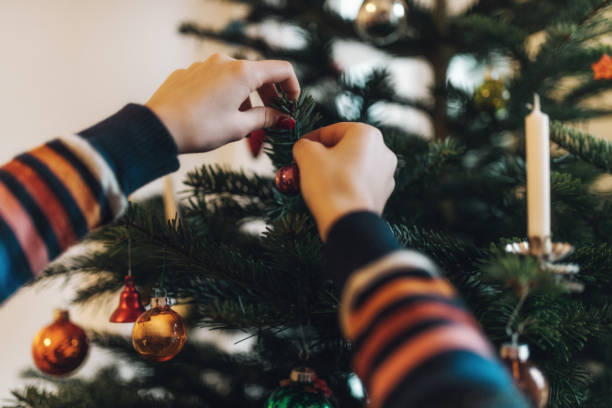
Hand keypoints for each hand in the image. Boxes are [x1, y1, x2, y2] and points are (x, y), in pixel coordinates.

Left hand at [146, 53, 299, 153]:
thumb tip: (284, 119)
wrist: (158, 128)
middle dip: (269, 95)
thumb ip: (266, 118)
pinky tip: (216, 115)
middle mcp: (225, 61)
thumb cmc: (200, 128)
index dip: (292, 87)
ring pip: (236, 78)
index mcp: (242, 72)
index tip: (292, 105)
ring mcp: (205, 65)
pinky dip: (225, 94)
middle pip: (258, 73)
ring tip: (240, 122)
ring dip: (245, 97)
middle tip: (271, 118)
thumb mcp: (239, 127)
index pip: (281, 70)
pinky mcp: (189, 72)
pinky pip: (215, 80)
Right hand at [293, 123, 396, 240]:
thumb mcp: (308, 156)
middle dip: (325, 155)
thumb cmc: (331, 185)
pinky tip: (330, 193)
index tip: (301, 146)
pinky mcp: (382, 195)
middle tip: (306, 163)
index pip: (334, 130)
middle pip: (346, 147)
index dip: (313, 138)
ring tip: (315, 180)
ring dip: (334, 170)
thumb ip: (303, 145)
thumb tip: (303, 146)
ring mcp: (386, 175)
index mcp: (368, 134)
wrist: (348, 222)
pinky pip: (359, 183)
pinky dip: (345, 185)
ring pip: (353, 166)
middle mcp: (383, 151)